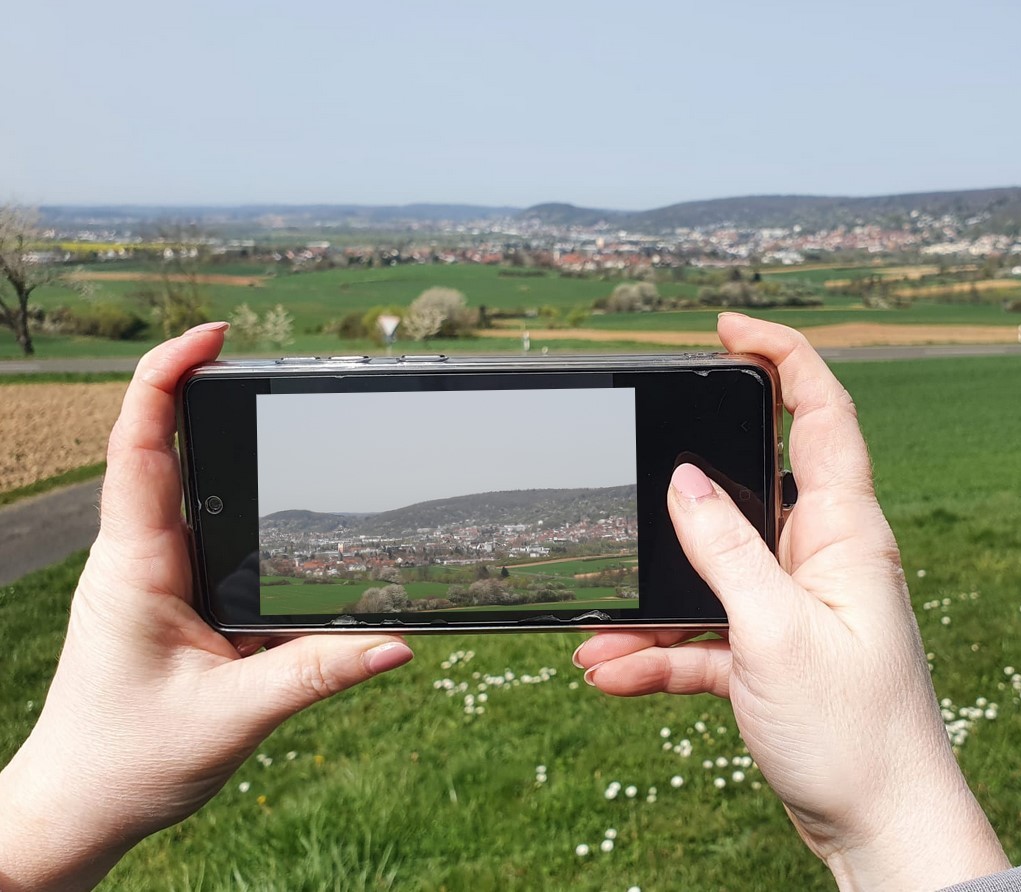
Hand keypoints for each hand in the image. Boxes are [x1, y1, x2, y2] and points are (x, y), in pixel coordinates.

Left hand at [0, 323, 413, 891]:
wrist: (77, 808)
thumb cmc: (129, 762)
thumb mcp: (232, 718)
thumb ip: (318, 675)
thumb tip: (397, 643)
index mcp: (136, 568)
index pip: (139, 448)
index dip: (165, 378)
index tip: (213, 336)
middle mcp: (136, 558)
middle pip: (152, 447)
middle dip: (189, 387)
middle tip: (249, 353)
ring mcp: (145, 576)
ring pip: (171, 487)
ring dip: (201, 437)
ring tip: (257, 402)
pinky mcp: (162, 597)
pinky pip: (191, 529)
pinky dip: (220, 495)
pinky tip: (262, 496)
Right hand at [573, 313, 1008, 891]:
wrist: (880, 827)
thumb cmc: (853, 731)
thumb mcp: (776, 630)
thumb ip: (726, 550)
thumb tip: (682, 481)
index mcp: (841, 532)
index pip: (822, 414)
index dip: (783, 356)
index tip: (729, 329)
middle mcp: (818, 557)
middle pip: (749, 486)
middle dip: (686, 485)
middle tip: (638, 462)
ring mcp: (791, 604)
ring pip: (710, 574)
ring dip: (654, 602)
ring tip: (599, 635)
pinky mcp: (769, 651)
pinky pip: (702, 635)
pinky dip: (658, 652)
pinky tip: (611, 672)